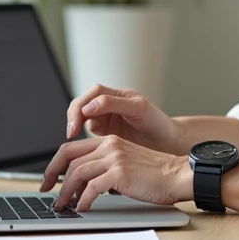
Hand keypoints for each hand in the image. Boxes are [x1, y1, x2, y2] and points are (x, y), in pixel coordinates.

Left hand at [40, 135, 192, 211]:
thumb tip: (80, 186)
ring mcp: (114, 157)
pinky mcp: (120, 172)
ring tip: (64, 206)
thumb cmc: (154, 175)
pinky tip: (82, 207)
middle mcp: (109, 145)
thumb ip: (104, 168)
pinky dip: (83, 199)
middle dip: (53, 177)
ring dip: (66, 192)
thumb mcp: (125, 164)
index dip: (54, 165)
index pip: (71, 149)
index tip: (48, 180)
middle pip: (69, 158)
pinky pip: (92, 187)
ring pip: (77, 173)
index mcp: (108, 141)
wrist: (177, 175)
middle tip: (48, 194)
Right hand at [65, 84, 185, 154]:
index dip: (83, 105)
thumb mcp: (138, 108)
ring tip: (73, 137)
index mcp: (118, 95)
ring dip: (74, 125)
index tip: (79, 119)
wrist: (167, 143)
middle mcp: (109, 105)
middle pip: (82, 104)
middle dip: (73, 116)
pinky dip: (82, 137)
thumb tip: (89, 106)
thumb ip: (113, 103)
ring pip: (82, 118)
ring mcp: (106, 118)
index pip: (93, 93)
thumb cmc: (158, 123)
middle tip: (71, 131)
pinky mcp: (105, 133)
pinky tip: (83, 145)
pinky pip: (87, 131)